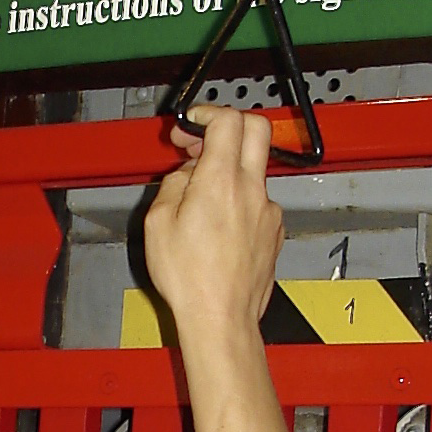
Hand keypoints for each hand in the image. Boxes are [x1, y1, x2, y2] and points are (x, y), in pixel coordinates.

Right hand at [140, 106, 298, 431]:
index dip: (207, 113)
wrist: (220, 318)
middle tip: (201, 144)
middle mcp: (252, 189)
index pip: (228, 120)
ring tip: (200, 201)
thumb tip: (187, 173)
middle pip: (256, 129)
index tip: (191, 125)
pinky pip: (257, 201)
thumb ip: (174, 184)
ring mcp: (268, 211)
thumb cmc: (189, 278)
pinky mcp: (274, 232)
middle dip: (228, 126)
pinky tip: (217, 228)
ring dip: (230, 171)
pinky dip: (239, 201)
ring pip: (254, 170)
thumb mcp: (158, 223)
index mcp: (221, 181)